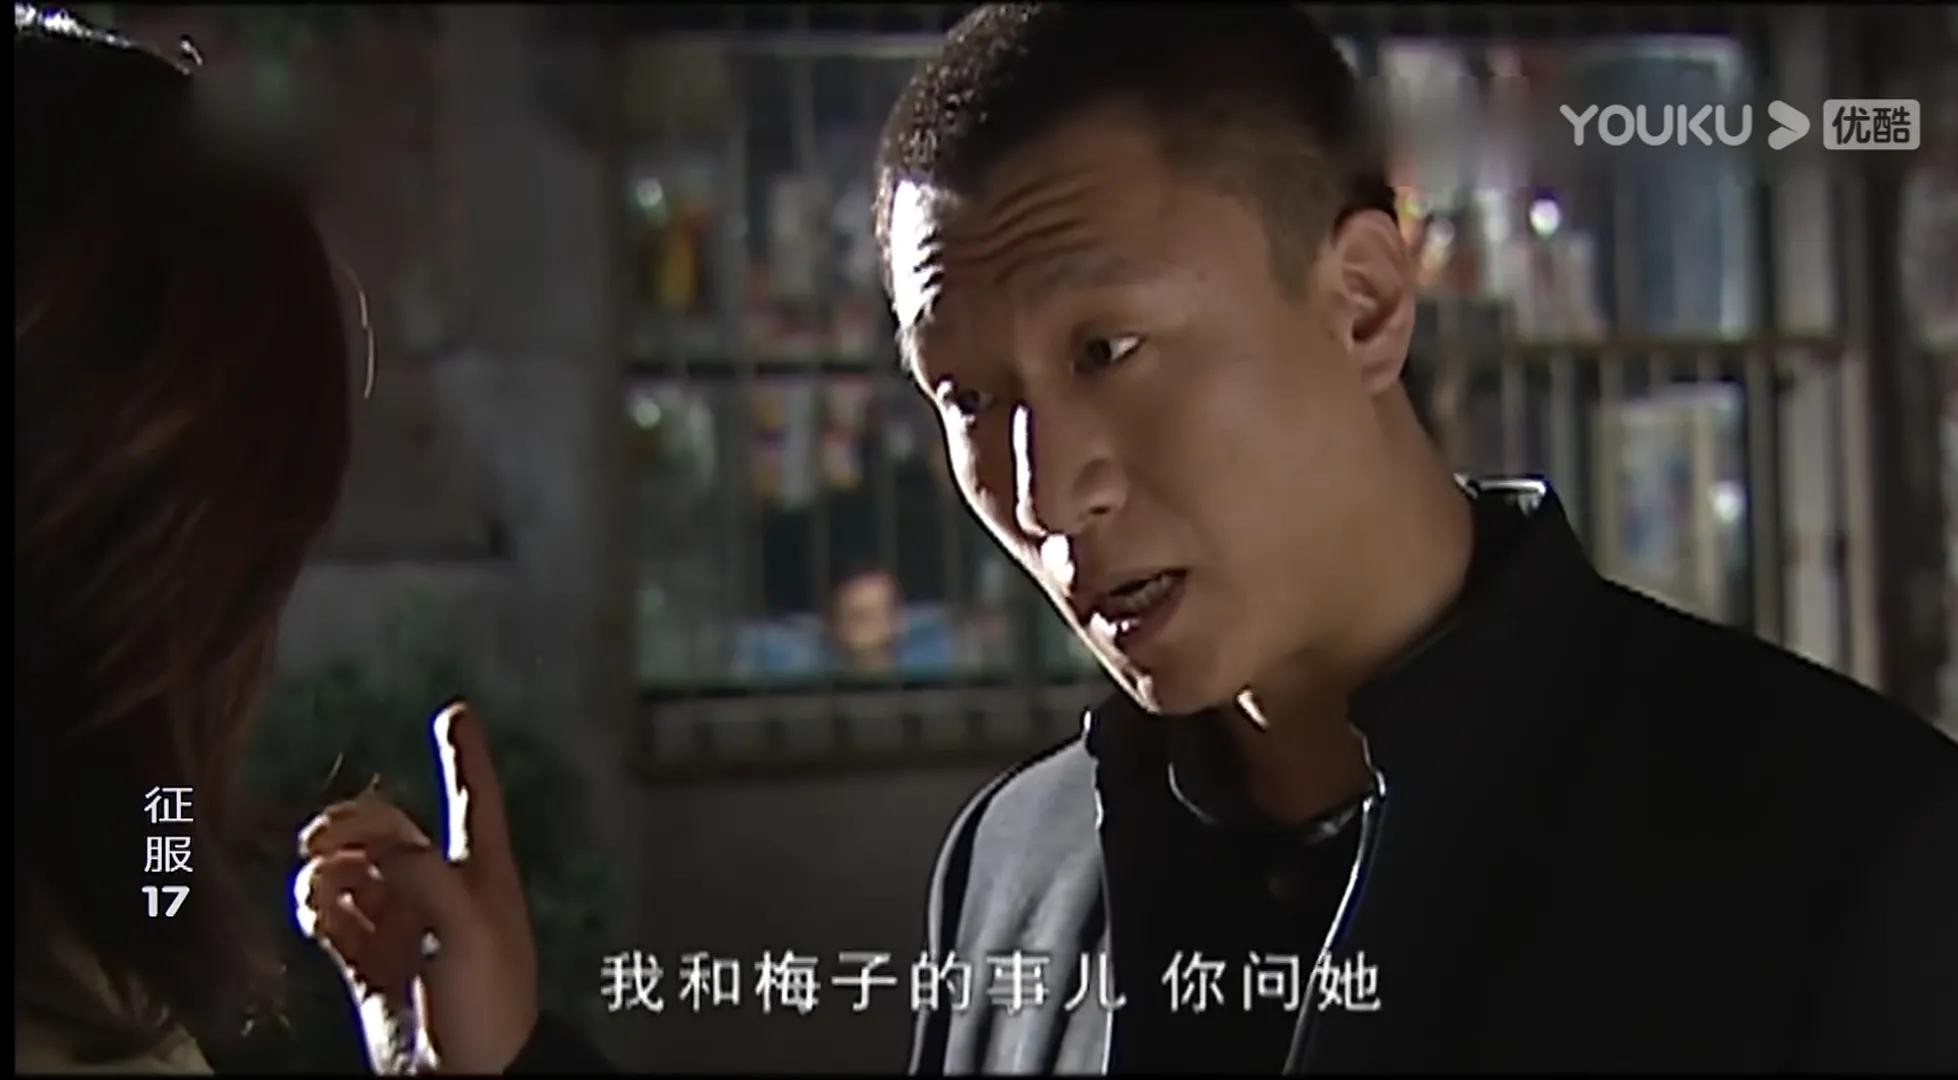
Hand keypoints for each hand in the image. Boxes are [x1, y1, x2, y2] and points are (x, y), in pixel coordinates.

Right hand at [294, 702, 538, 1073]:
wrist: (464, 1078)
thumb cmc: (487, 1005)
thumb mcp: (469, 929)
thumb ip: (425, 876)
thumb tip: (382, 849)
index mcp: (480, 873)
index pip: (475, 798)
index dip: (466, 755)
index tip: (457, 712)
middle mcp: (440, 890)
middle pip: (391, 828)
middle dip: (353, 822)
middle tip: (319, 838)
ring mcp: (401, 924)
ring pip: (353, 868)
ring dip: (327, 865)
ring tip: (317, 884)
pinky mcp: (368, 960)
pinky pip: (331, 914)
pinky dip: (315, 904)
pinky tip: (313, 910)